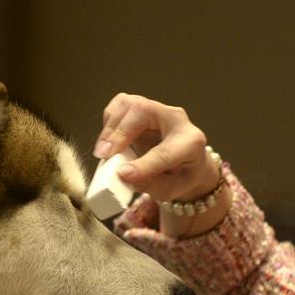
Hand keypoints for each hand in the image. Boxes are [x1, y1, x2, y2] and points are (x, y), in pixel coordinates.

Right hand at [94, 94, 230, 236]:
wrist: (186, 163)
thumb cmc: (179, 176)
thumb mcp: (170, 190)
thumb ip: (149, 184)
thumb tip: (122, 174)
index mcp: (191, 142)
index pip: (165, 151)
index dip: (143, 163)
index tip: (122, 174)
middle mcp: (176, 119)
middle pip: (144, 112)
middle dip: (120, 133)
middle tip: (104, 155)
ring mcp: (158, 109)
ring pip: (130, 104)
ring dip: (111, 126)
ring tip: (104, 151)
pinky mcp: (143, 106)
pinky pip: (121, 103)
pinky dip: (110, 121)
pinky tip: (109, 140)